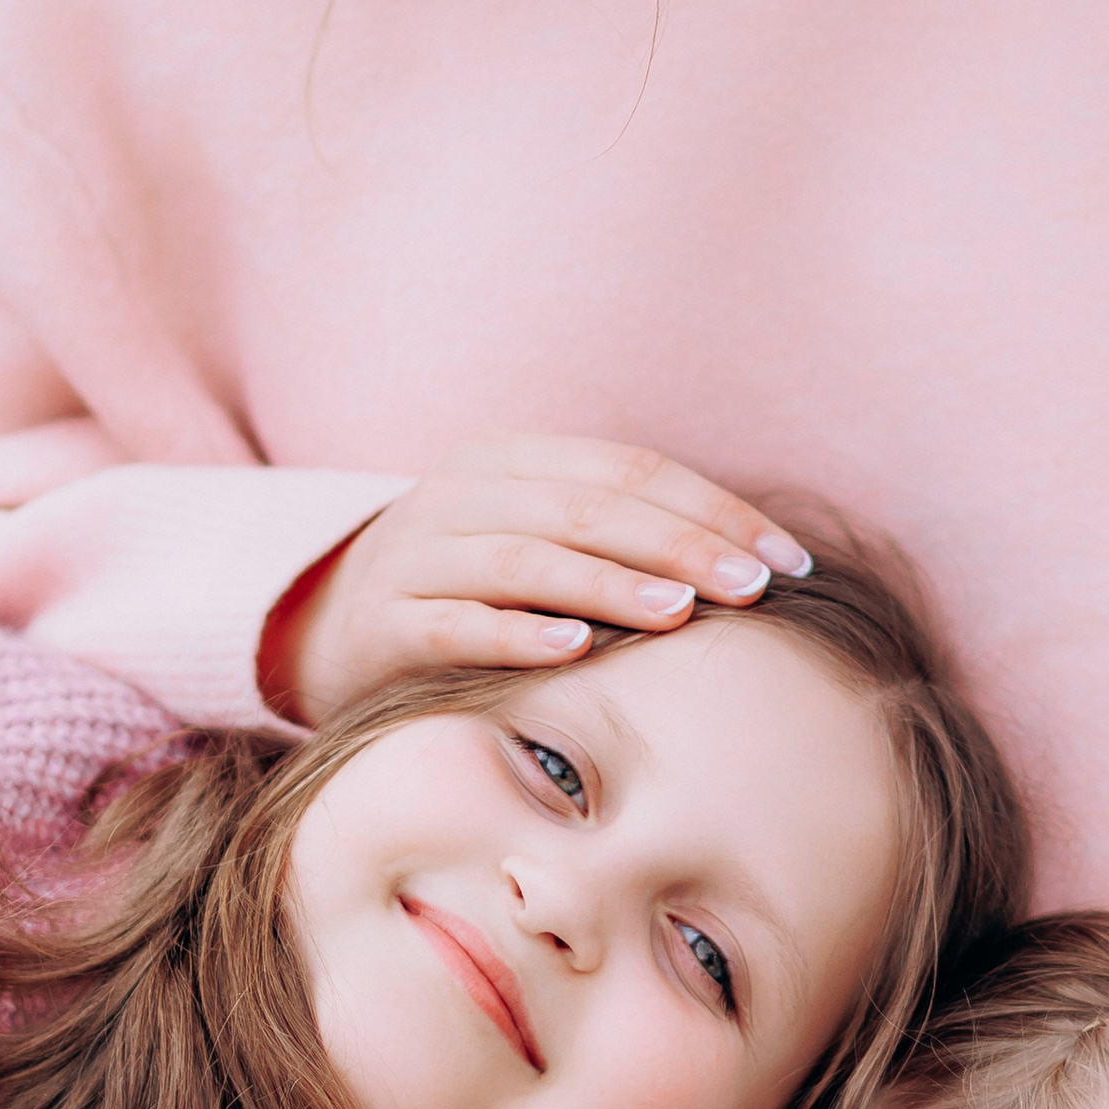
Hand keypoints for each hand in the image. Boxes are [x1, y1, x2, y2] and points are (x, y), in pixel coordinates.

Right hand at [262, 435, 813, 725]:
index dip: (713, 508)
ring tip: (680, 610)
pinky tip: (574, 649)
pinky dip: (517, 633)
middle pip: (587, 508)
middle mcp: (459, 494)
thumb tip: (754, 569)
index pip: (629, 470)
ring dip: (610, 583)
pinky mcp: (383, 623)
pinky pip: (457, 623)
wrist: (323, 633)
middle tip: (752, 588)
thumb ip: (616, 538)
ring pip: (526, 559)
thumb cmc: (467, 593)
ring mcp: (416, 556)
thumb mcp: (534, 541)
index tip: (785, 562)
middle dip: (681, 545)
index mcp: (509, 459)